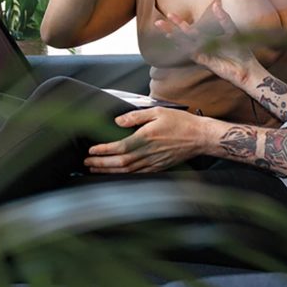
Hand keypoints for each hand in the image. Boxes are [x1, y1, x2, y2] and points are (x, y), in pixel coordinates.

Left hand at [84, 107, 204, 173]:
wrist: (199, 137)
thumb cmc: (180, 122)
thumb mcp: (157, 111)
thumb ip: (135, 116)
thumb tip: (118, 120)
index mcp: (145, 138)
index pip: (119, 147)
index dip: (103, 150)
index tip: (91, 150)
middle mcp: (147, 153)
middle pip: (119, 163)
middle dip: (100, 164)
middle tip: (86, 162)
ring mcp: (153, 163)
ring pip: (126, 171)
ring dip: (108, 171)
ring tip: (95, 169)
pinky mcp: (158, 168)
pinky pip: (137, 174)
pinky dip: (123, 176)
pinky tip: (116, 174)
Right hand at [156, 2, 256, 88]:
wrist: (247, 68)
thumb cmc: (240, 51)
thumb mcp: (232, 30)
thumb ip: (223, 18)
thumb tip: (216, 5)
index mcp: (206, 39)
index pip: (189, 30)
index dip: (179, 22)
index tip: (169, 15)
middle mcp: (201, 46)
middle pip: (182, 36)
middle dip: (171, 29)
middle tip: (158, 22)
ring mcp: (202, 54)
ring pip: (185, 44)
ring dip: (175, 37)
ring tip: (164, 31)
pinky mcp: (206, 61)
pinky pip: (193, 53)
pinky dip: (186, 47)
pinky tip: (178, 42)